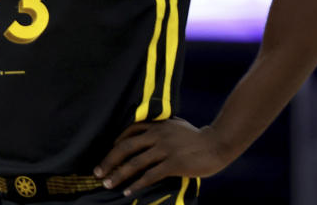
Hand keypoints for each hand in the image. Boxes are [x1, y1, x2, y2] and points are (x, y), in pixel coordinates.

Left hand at [94, 118, 229, 194]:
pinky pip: (150, 175)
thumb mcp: (175, 125)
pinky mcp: (173, 163)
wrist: (218, 143)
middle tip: (98, 172)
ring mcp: (164, 149)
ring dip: (119, 175)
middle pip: (125, 147)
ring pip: (135, 163)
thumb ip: (159, 127)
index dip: (114, 145)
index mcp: (156, 125)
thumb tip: (144, 132)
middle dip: (109, 161)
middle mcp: (157, 135)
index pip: (128, 133)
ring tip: (108, 184)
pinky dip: (136, 184)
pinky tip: (128, 191)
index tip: (107, 156)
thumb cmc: (196, 136)